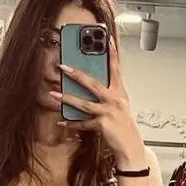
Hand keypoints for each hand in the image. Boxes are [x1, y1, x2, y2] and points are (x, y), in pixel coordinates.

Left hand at [53, 38, 147, 166]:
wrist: (131, 146)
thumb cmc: (124, 126)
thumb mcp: (119, 106)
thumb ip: (107, 95)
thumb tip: (89, 88)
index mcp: (119, 92)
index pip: (115, 69)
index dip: (112, 53)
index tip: (106, 39)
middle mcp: (114, 100)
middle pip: (93, 83)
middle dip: (76, 74)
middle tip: (63, 66)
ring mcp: (108, 112)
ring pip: (84, 103)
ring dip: (67, 98)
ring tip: (54, 94)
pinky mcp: (102, 125)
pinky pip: (83, 123)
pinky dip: (71, 123)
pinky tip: (61, 120)